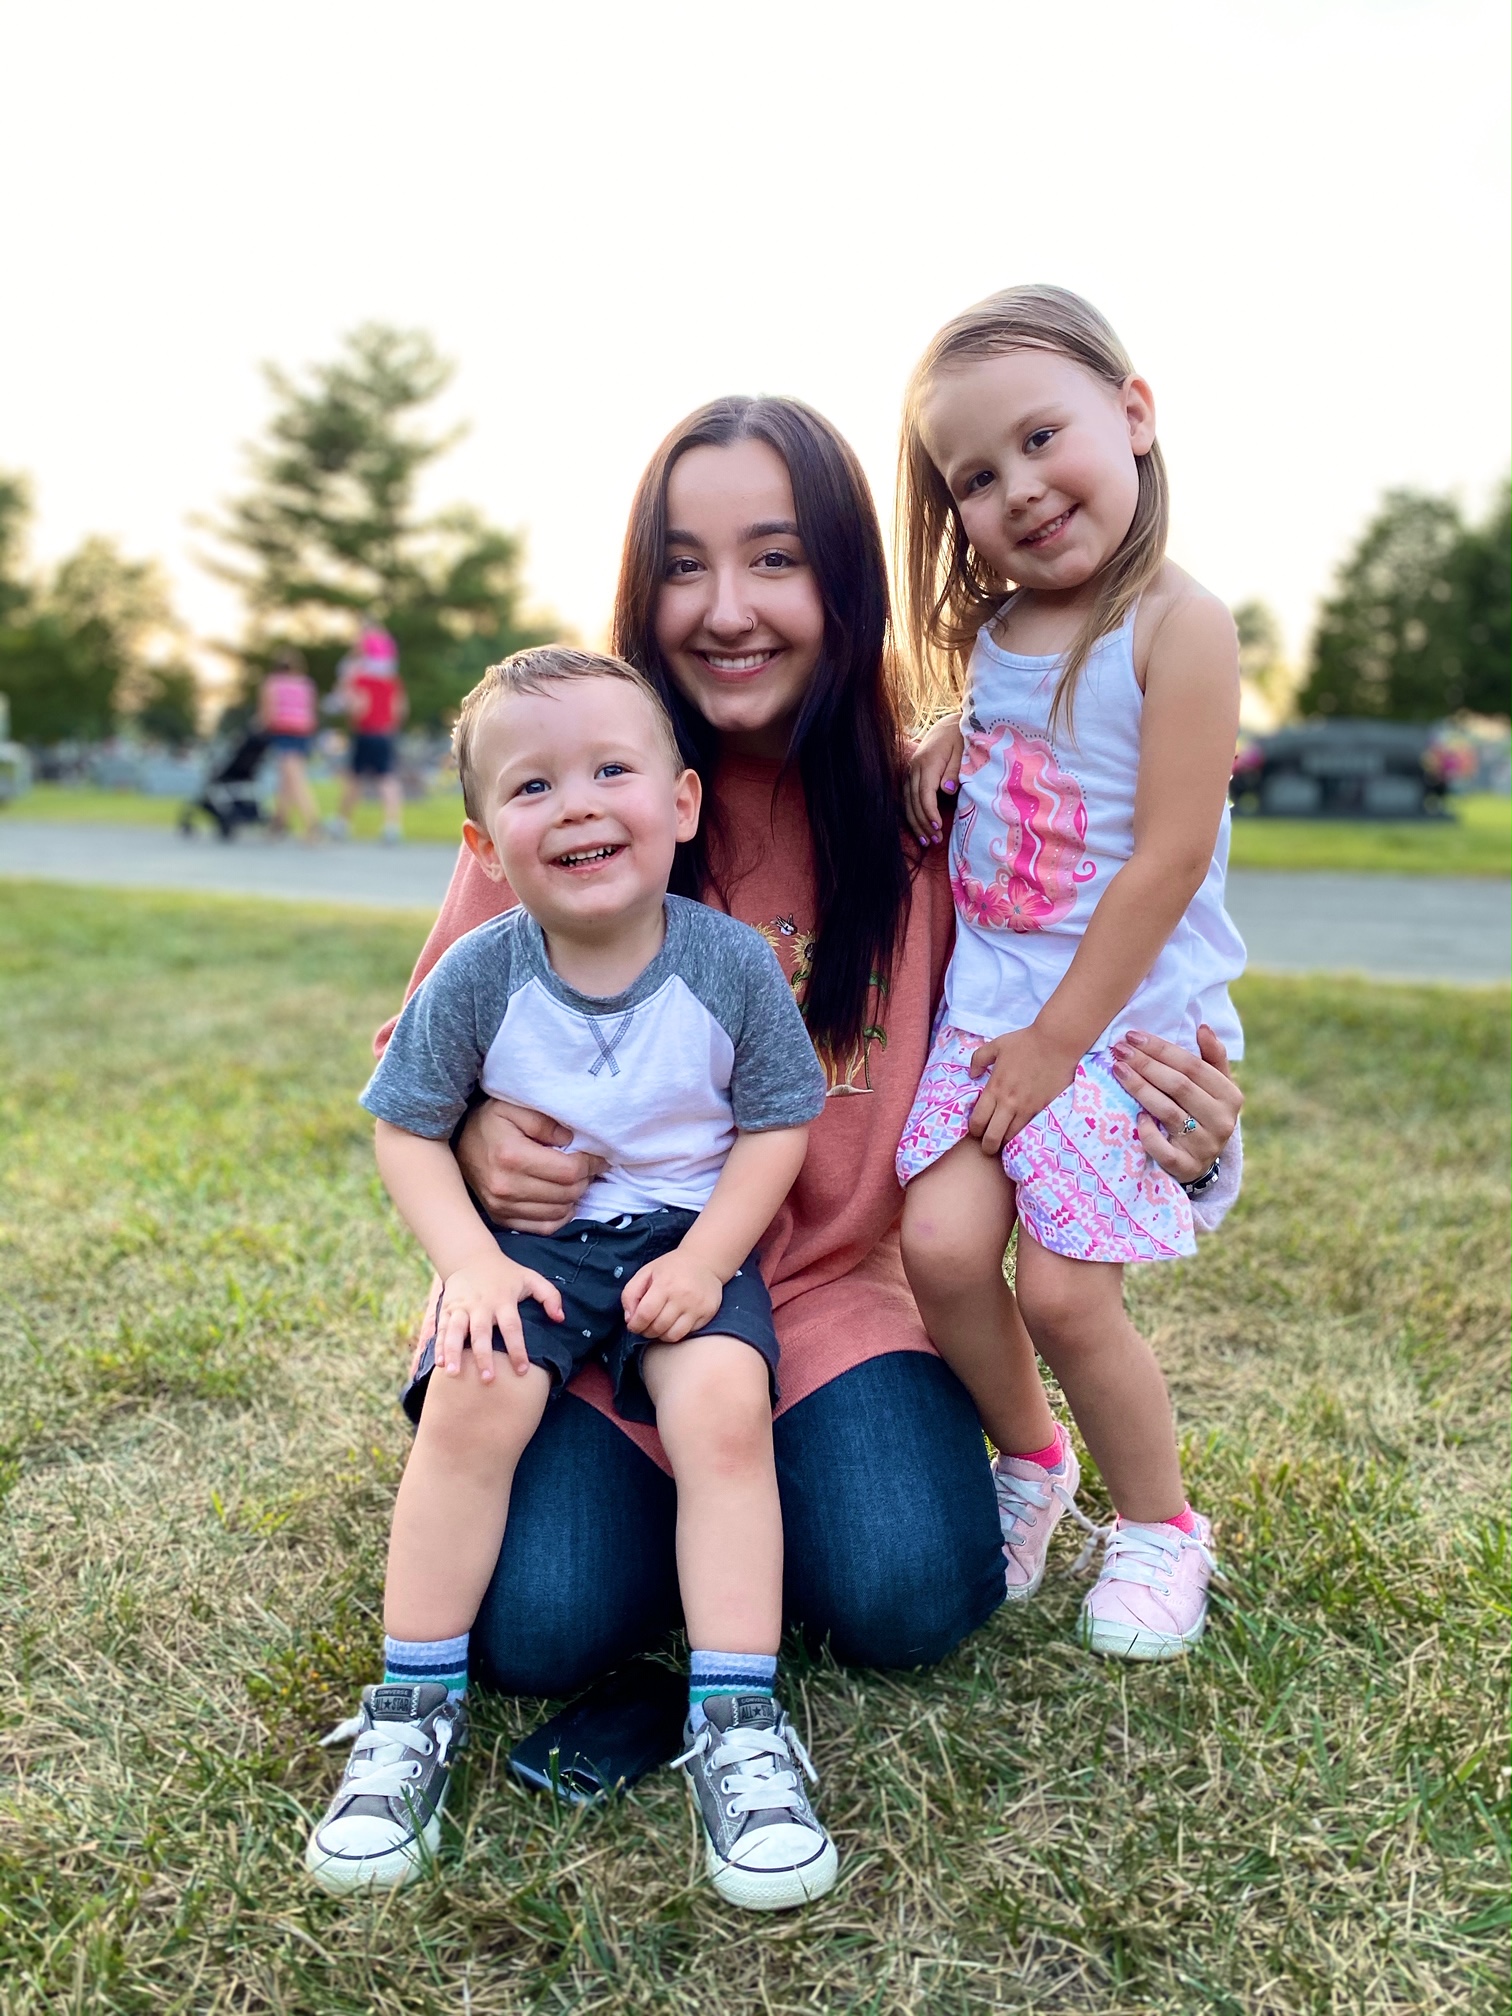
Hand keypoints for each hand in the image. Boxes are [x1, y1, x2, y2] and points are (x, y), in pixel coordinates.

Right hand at [433, 1252, 562, 1380]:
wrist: (471, 1257)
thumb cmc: (506, 1274)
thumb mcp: (531, 1278)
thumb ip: (550, 1296)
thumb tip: (561, 1318)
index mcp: (503, 1300)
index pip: (512, 1327)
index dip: (517, 1349)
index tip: (522, 1371)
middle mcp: (481, 1305)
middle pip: (481, 1332)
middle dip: (483, 1356)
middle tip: (487, 1379)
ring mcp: (462, 1307)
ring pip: (455, 1331)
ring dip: (454, 1352)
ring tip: (452, 1373)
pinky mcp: (447, 1308)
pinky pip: (442, 1328)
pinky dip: (439, 1346)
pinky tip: (440, 1363)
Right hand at [455, 1099, 606, 1230]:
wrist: (457, 1141)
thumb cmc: (490, 1121)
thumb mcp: (515, 1108)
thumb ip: (545, 1121)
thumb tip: (570, 1141)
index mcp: (513, 1157)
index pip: (568, 1171)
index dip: (591, 1164)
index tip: (597, 1156)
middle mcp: (506, 1187)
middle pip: (567, 1193)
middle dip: (585, 1179)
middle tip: (588, 1166)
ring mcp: (502, 1207)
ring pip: (559, 1213)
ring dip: (574, 1197)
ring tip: (575, 1180)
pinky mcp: (501, 1217)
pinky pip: (544, 1228)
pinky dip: (560, 1216)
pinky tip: (561, 1199)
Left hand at [621, 1250, 723, 1343]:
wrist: (704, 1261)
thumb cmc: (671, 1268)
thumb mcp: (646, 1272)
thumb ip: (630, 1293)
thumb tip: (629, 1319)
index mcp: (665, 1284)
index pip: (645, 1314)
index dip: (635, 1325)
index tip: (633, 1325)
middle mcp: (682, 1296)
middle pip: (658, 1327)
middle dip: (646, 1331)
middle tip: (645, 1326)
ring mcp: (697, 1306)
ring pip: (673, 1335)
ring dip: (661, 1335)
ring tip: (658, 1326)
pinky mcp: (707, 1313)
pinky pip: (687, 1333)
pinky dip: (676, 1333)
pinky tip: (673, 1323)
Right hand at [905, 714, 964, 844]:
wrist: (949, 725)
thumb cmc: (960, 739)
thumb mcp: (962, 752)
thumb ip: (954, 771)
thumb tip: (947, 790)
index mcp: (928, 763)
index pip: (925, 793)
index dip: (929, 812)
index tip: (937, 827)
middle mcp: (915, 768)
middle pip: (913, 801)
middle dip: (923, 823)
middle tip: (934, 841)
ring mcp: (911, 771)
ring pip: (908, 802)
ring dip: (916, 823)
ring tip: (926, 841)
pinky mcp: (911, 775)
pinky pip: (908, 798)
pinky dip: (912, 814)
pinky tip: (919, 828)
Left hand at [967, 1028, 1077, 1157]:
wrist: (1057, 1043)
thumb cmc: (1026, 1042)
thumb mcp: (996, 1045)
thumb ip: (979, 1059)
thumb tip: (972, 1074)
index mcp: (995, 1088)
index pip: (978, 1120)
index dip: (974, 1130)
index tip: (976, 1130)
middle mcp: (1009, 1103)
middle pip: (993, 1137)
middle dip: (987, 1146)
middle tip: (988, 1145)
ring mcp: (1027, 1108)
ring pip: (1012, 1137)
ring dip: (1006, 1142)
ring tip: (1004, 1140)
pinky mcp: (1043, 1109)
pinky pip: (1030, 1129)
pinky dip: (1023, 1134)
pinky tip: (1021, 1132)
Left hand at [1111, 1023, 1242, 1181]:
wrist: (1200, 1163)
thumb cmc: (1202, 1113)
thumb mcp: (1214, 1086)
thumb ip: (1212, 1057)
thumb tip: (1203, 1027)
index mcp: (1230, 1096)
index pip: (1193, 1066)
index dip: (1162, 1049)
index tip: (1133, 1036)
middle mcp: (1221, 1121)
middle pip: (1178, 1086)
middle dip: (1146, 1064)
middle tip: (1119, 1050)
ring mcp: (1204, 1146)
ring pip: (1167, 1112)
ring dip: (1139, 1088)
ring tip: (1118, 1070)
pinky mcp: (1186, 1167)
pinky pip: (1163, 1148)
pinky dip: (1148, 1132)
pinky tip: (1136, 1116)